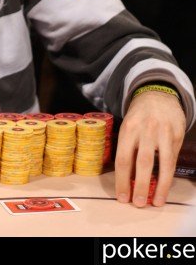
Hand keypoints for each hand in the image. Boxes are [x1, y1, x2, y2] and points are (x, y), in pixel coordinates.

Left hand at [115, 91, 184, 206]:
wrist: (158, 96)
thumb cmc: (139, 117)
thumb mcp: (128, 127)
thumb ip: (127, 148)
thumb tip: (126, 178)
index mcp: (128, 129)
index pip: (123, 158)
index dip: (121, 180)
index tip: (122, 197)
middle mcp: (145, 131)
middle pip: (141, 163)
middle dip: (139, 186)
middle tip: (137, 203)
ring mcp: (163, 133)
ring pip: (161, 164)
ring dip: (158, 186)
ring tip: (155, 202)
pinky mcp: (176, 136)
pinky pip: (171, 159)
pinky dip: (168, 176)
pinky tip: (164, 188)